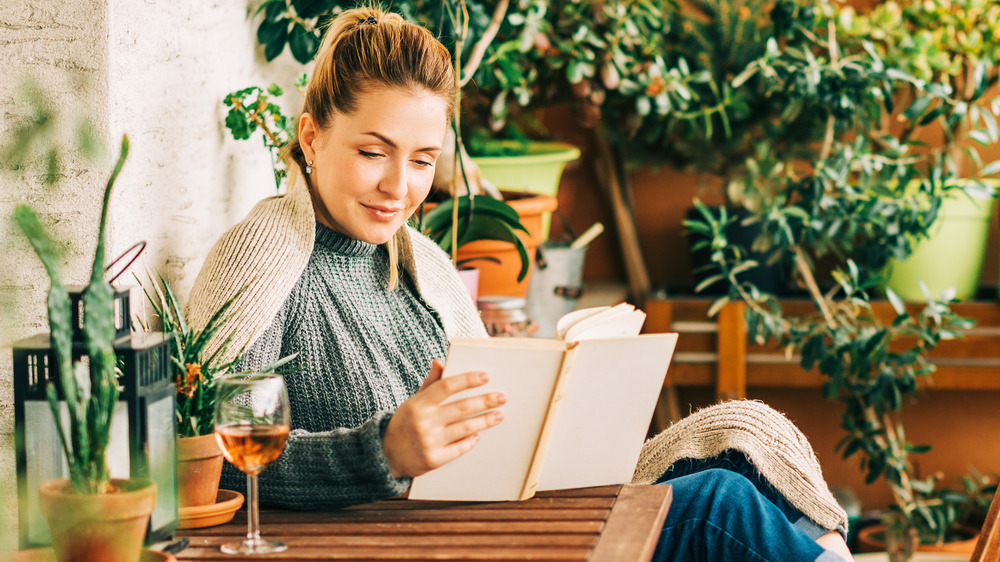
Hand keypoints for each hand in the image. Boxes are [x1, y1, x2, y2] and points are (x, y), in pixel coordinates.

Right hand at [383, 359, 505, 478]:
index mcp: (419, 404)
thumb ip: (429, 383)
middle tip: (502, 397)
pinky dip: (471, 440)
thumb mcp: (412, 402)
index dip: (467, 379)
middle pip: (461, 408)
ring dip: (485, 421)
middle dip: (485, 401)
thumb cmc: (404, 424)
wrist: (385, 456)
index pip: (447, 386)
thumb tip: (440, 361)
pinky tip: (480, 435)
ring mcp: (429, 442)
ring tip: (499, 415)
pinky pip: (460, 448)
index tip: (486, 376)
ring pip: (465, 428)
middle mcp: (424, 422)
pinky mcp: (434, 460)